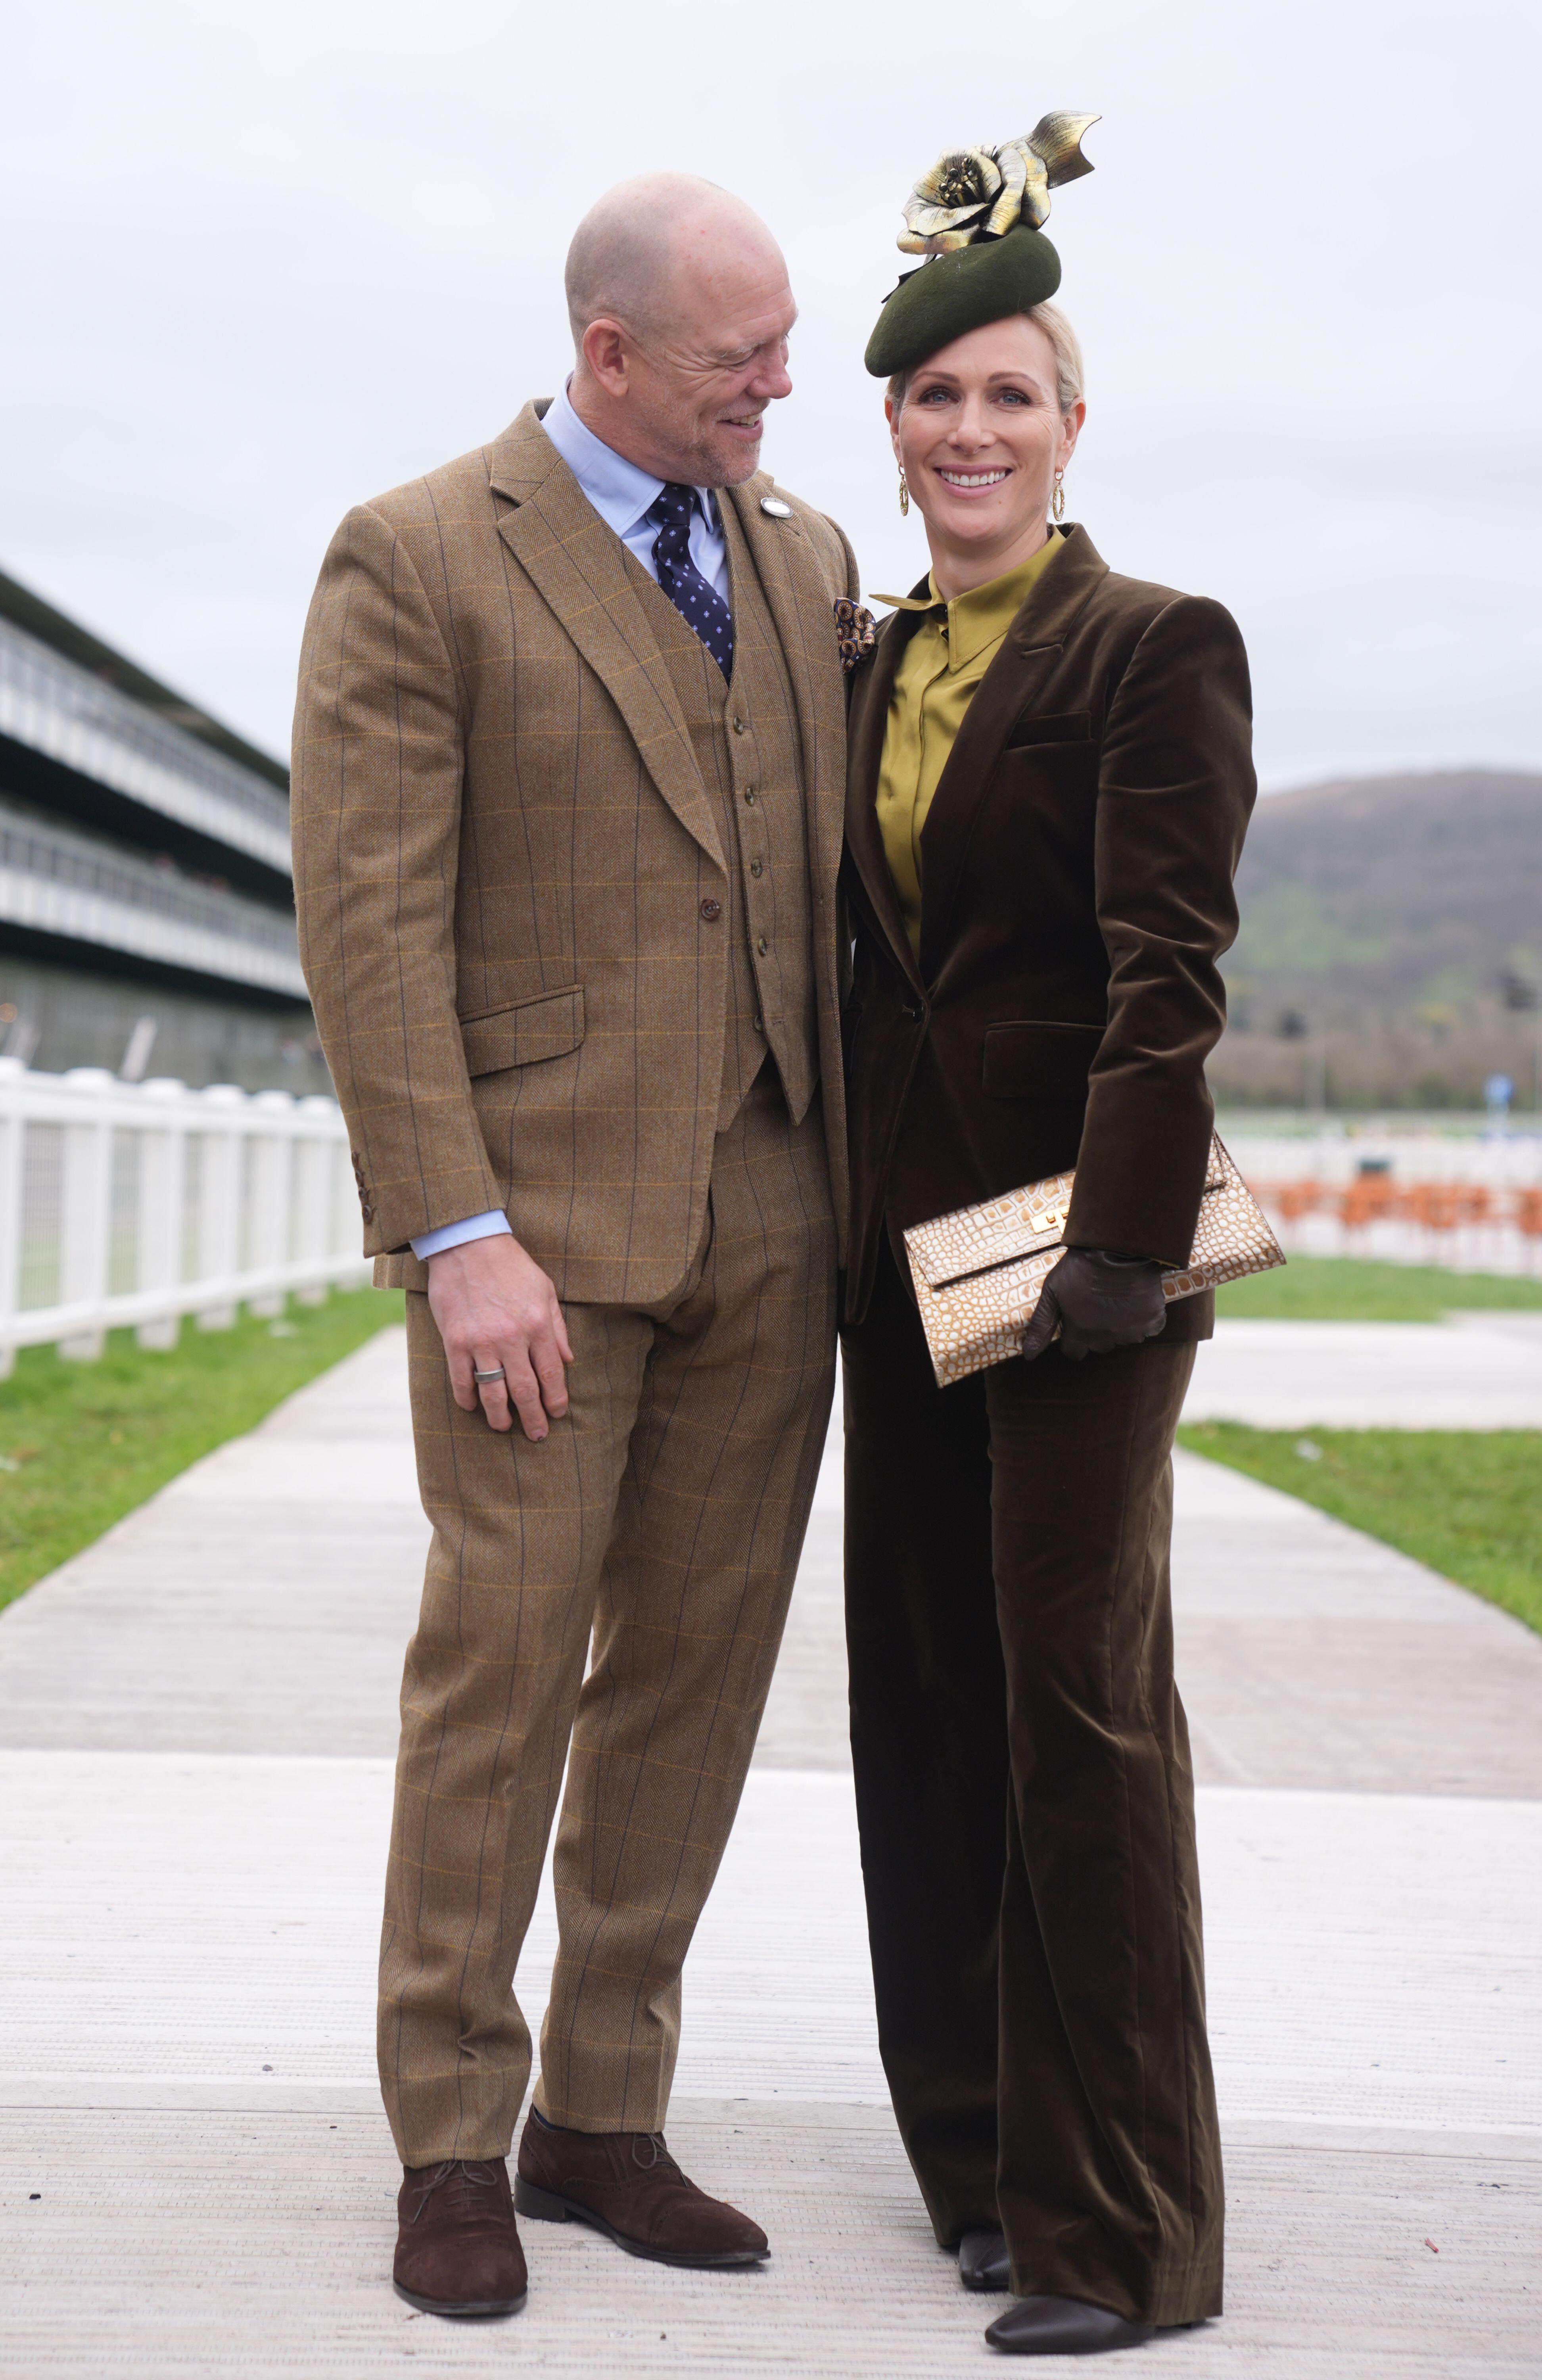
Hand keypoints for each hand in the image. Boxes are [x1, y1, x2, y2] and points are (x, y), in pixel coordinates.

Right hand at [425, 1233, 573, 1439]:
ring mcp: (481, 1342)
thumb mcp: (545, 1290)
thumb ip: (557, 1327)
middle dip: (533, 1417)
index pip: (552, 1373)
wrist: (468, 1244)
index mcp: (538, 1325)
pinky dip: (467, 1398)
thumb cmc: (511, 1265)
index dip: (556, 1398)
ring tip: (504, 1427)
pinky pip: (461, 1380)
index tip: (558, 1413)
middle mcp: (512, 1338)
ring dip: (499, 1416)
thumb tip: (568, 1360)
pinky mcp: (455, 1340)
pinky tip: (472, 1407)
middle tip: (537, 1435)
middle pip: (525, 1390)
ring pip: (493, 1392)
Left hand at [1019, 1248, 1167, 1364]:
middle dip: (1096, 1330)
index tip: (1078, 1321)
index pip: (1074, 1352)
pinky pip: (1149, 1328)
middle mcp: (1105, 1338)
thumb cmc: (1079, 1266)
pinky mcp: (1152, 1320)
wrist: (1116, 1246)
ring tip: (1116, 1298)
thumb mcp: (1052, 1292)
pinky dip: (1144, 1317)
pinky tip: (1136, 1299)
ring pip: (1123, 1337)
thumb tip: (1028, 1356)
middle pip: (1099, 1345)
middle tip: (1097, 1304)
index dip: (1074, 1338)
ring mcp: (1130, 1331)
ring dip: (1120, 1324)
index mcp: (1080, 1333)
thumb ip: (1041, 1325)